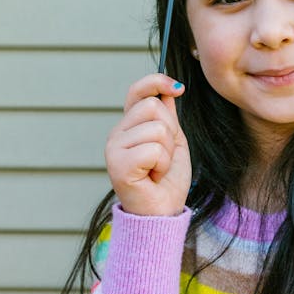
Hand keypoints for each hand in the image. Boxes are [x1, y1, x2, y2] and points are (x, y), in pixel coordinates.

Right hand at [105, 74, 191, 216]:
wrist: (162, 211)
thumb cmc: (167, 180)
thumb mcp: (173, 141)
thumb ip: (168, 117)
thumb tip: (168, 89)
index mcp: (128, 126)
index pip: (137, 91)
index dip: (157, 81)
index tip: (178, 88)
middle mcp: (117, 134)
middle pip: (153, 106)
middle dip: (170, 131)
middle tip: (164, 156)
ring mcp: (114, 148)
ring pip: (156, 128)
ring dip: (167, 151)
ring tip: (158, 168)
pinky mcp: (118, 164)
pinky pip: (153, 149)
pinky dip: (162, 164)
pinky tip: (153, 176)